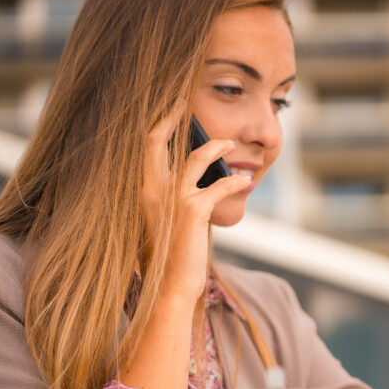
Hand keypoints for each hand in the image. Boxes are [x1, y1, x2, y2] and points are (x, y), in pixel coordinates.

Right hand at [143, 100, 252, 303]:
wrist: (170, 288)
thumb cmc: (174, 256)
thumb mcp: (171, 221)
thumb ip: (178, 197)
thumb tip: (201, 178)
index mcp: (144, 192)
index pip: (145, 148)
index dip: (158, 123)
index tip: (173, 106)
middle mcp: (151, 192)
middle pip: (155, 140)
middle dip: (171, 116)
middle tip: (186, 100)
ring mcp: (170, 201)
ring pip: (193, 158)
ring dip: (216, 148)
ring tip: (232, 145)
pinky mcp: (192, 213)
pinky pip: (217, 186)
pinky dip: (233, 182)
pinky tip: (244, 183)